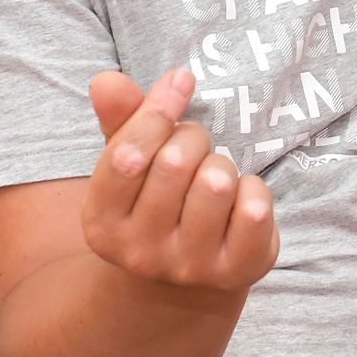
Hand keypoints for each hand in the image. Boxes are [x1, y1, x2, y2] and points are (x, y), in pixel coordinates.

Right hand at [81, 68, 277, 294]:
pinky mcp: (237, 272)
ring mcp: (190, 268)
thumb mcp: (131, 160)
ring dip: (223, 164)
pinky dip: (254, 188)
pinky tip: (241, 200)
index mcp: (102, 224)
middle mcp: (140, 254)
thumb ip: (120, 119)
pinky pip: (255, 208)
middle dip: (193, 138)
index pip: (126, 156)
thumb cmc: (156, 200)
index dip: (157, 111)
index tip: (181, 82)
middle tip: (195, 147)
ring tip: (214, 177)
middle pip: (174, 163)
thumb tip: (107, 80)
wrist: (188, 276)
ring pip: (217, 183)